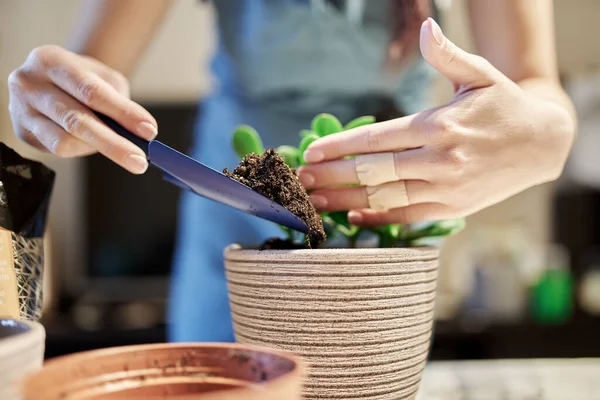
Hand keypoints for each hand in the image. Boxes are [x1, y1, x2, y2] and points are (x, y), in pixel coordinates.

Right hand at [7, 45, 156, 173]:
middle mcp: (29, 83)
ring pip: (64, 140)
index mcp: (50, 60)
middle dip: (114, 143)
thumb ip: (119, 100)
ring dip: (99, 148)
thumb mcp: (103, 77)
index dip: (123, 113)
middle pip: (76, 120)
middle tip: (139, 160)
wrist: (52, 79)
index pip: (91, 91)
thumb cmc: (82, 78)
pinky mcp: (22, 132)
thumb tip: (139, 133)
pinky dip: (82, 149)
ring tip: (123, 152)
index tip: (149, 131)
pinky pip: (57, 149)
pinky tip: (95, 144)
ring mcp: (21, 109)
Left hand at [298, 18, 574, 225]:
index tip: (311, 150)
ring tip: (314, 202)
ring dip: (345, 201)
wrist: (541, 144)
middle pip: (373, 171)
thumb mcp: (480, 75)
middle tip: (300, 180)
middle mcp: (440, 160)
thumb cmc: (504, 107)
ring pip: (385, 198)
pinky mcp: (453, 208)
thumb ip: (447, 56)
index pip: (377, 139)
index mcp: (439, 126)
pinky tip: (352, 218)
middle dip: (332, 176)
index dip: (340, 146)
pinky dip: (378, 220)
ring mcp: (446, 189)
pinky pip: (408, 217)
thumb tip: (427, 27)